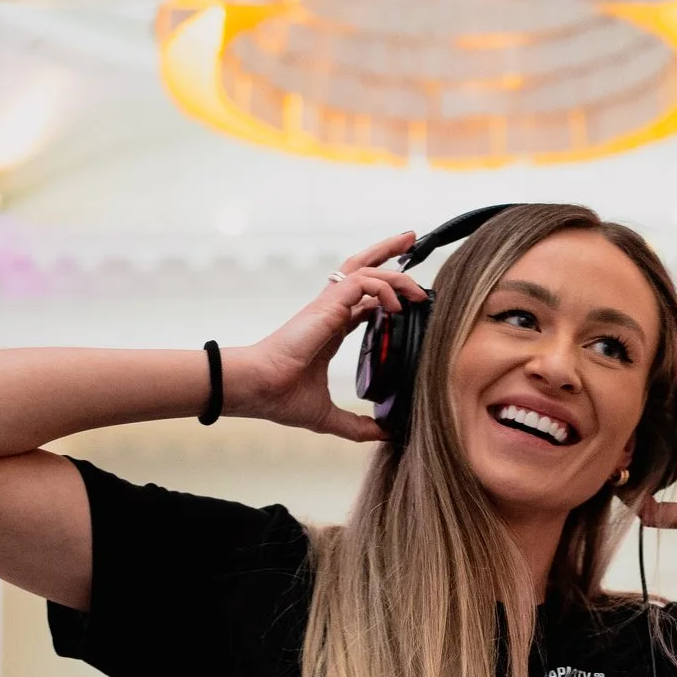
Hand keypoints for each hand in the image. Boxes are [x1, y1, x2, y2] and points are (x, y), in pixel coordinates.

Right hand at [230, 234, 427, 442]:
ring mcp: (329, 305)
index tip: (409, 297)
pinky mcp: (327, 304)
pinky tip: (396, 307)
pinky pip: (362, 282)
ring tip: (418, 286)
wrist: (258, 388)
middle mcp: (331, 311)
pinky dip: (384, 288)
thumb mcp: (327, 416)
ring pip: (365, 267)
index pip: (364, 299)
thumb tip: (383, 435)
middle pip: (363, 267)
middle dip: (388, 252)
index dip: (387, 294)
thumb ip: (356, 425)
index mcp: (332, 329)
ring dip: (396, 270)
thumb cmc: (280, 397)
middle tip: (413, 241)